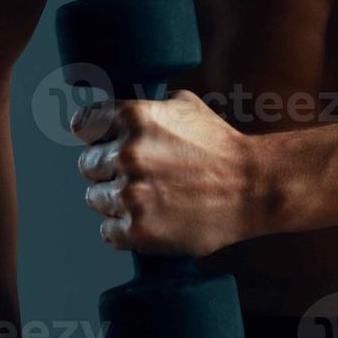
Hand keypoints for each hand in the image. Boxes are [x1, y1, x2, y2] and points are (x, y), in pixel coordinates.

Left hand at [72, 92, 263, 256]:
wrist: (254, 188)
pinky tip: (147, 220)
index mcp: (133, 117)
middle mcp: (127, 154)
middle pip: (88, 165)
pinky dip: (123, 228)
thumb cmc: (222, 146)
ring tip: (148, 199)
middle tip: (137, 176)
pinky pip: (108, 230)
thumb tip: (117, 113)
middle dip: (108, 170)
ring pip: (96, 198)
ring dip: (115, 200)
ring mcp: (130, 194)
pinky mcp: (137, 229)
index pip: (84, 124)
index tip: (102, 143)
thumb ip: (147, 108)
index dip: (95, 134)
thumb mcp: (186, 107)